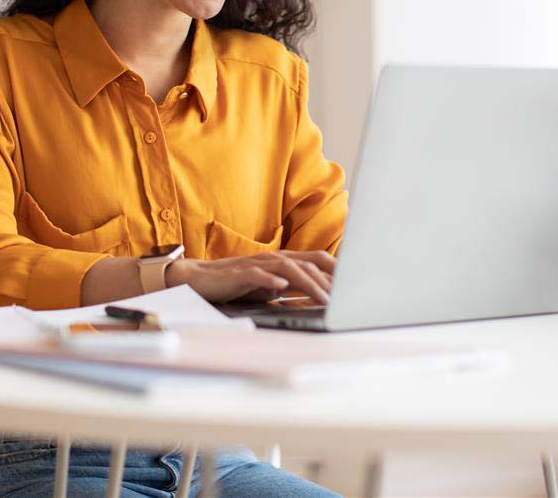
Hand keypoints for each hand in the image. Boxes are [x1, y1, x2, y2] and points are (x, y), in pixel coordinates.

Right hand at [165, 250, 334, 304]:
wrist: (201, 279)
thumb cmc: (237, 284)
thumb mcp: (270, 286)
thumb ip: (291, 287)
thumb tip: (318, 298)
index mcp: (283, 260)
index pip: (316, 259)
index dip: (337, 269)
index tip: (356, 283)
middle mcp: (273, 258)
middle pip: (307, 264)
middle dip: (328, 282)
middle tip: (346, 299)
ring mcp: (257, 264)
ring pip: (288, 268)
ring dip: (308, 284)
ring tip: (323, 299)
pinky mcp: (240, 273)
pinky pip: (258, 275)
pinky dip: (271, 280)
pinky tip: (282, 288)